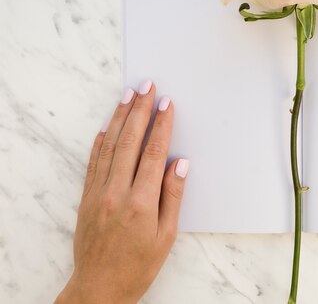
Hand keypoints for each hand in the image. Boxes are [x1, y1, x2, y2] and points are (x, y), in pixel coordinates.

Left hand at [55, 80, 188, 303]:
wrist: (99, 288)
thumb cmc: (137, 265)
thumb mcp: (166, 236)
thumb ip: (173, 196)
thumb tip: (179, 164)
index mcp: (140, 202)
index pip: (152, 152)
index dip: (161, 125)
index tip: (167, 104)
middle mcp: (116, 192)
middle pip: (129, 141)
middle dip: (139, 110)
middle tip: (146, 86)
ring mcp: (98, 193)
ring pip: (109, 146)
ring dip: (119, 117)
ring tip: (127, 95)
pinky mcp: (87, 197)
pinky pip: (93, 161)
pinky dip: (100, 140)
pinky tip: (107, 125)